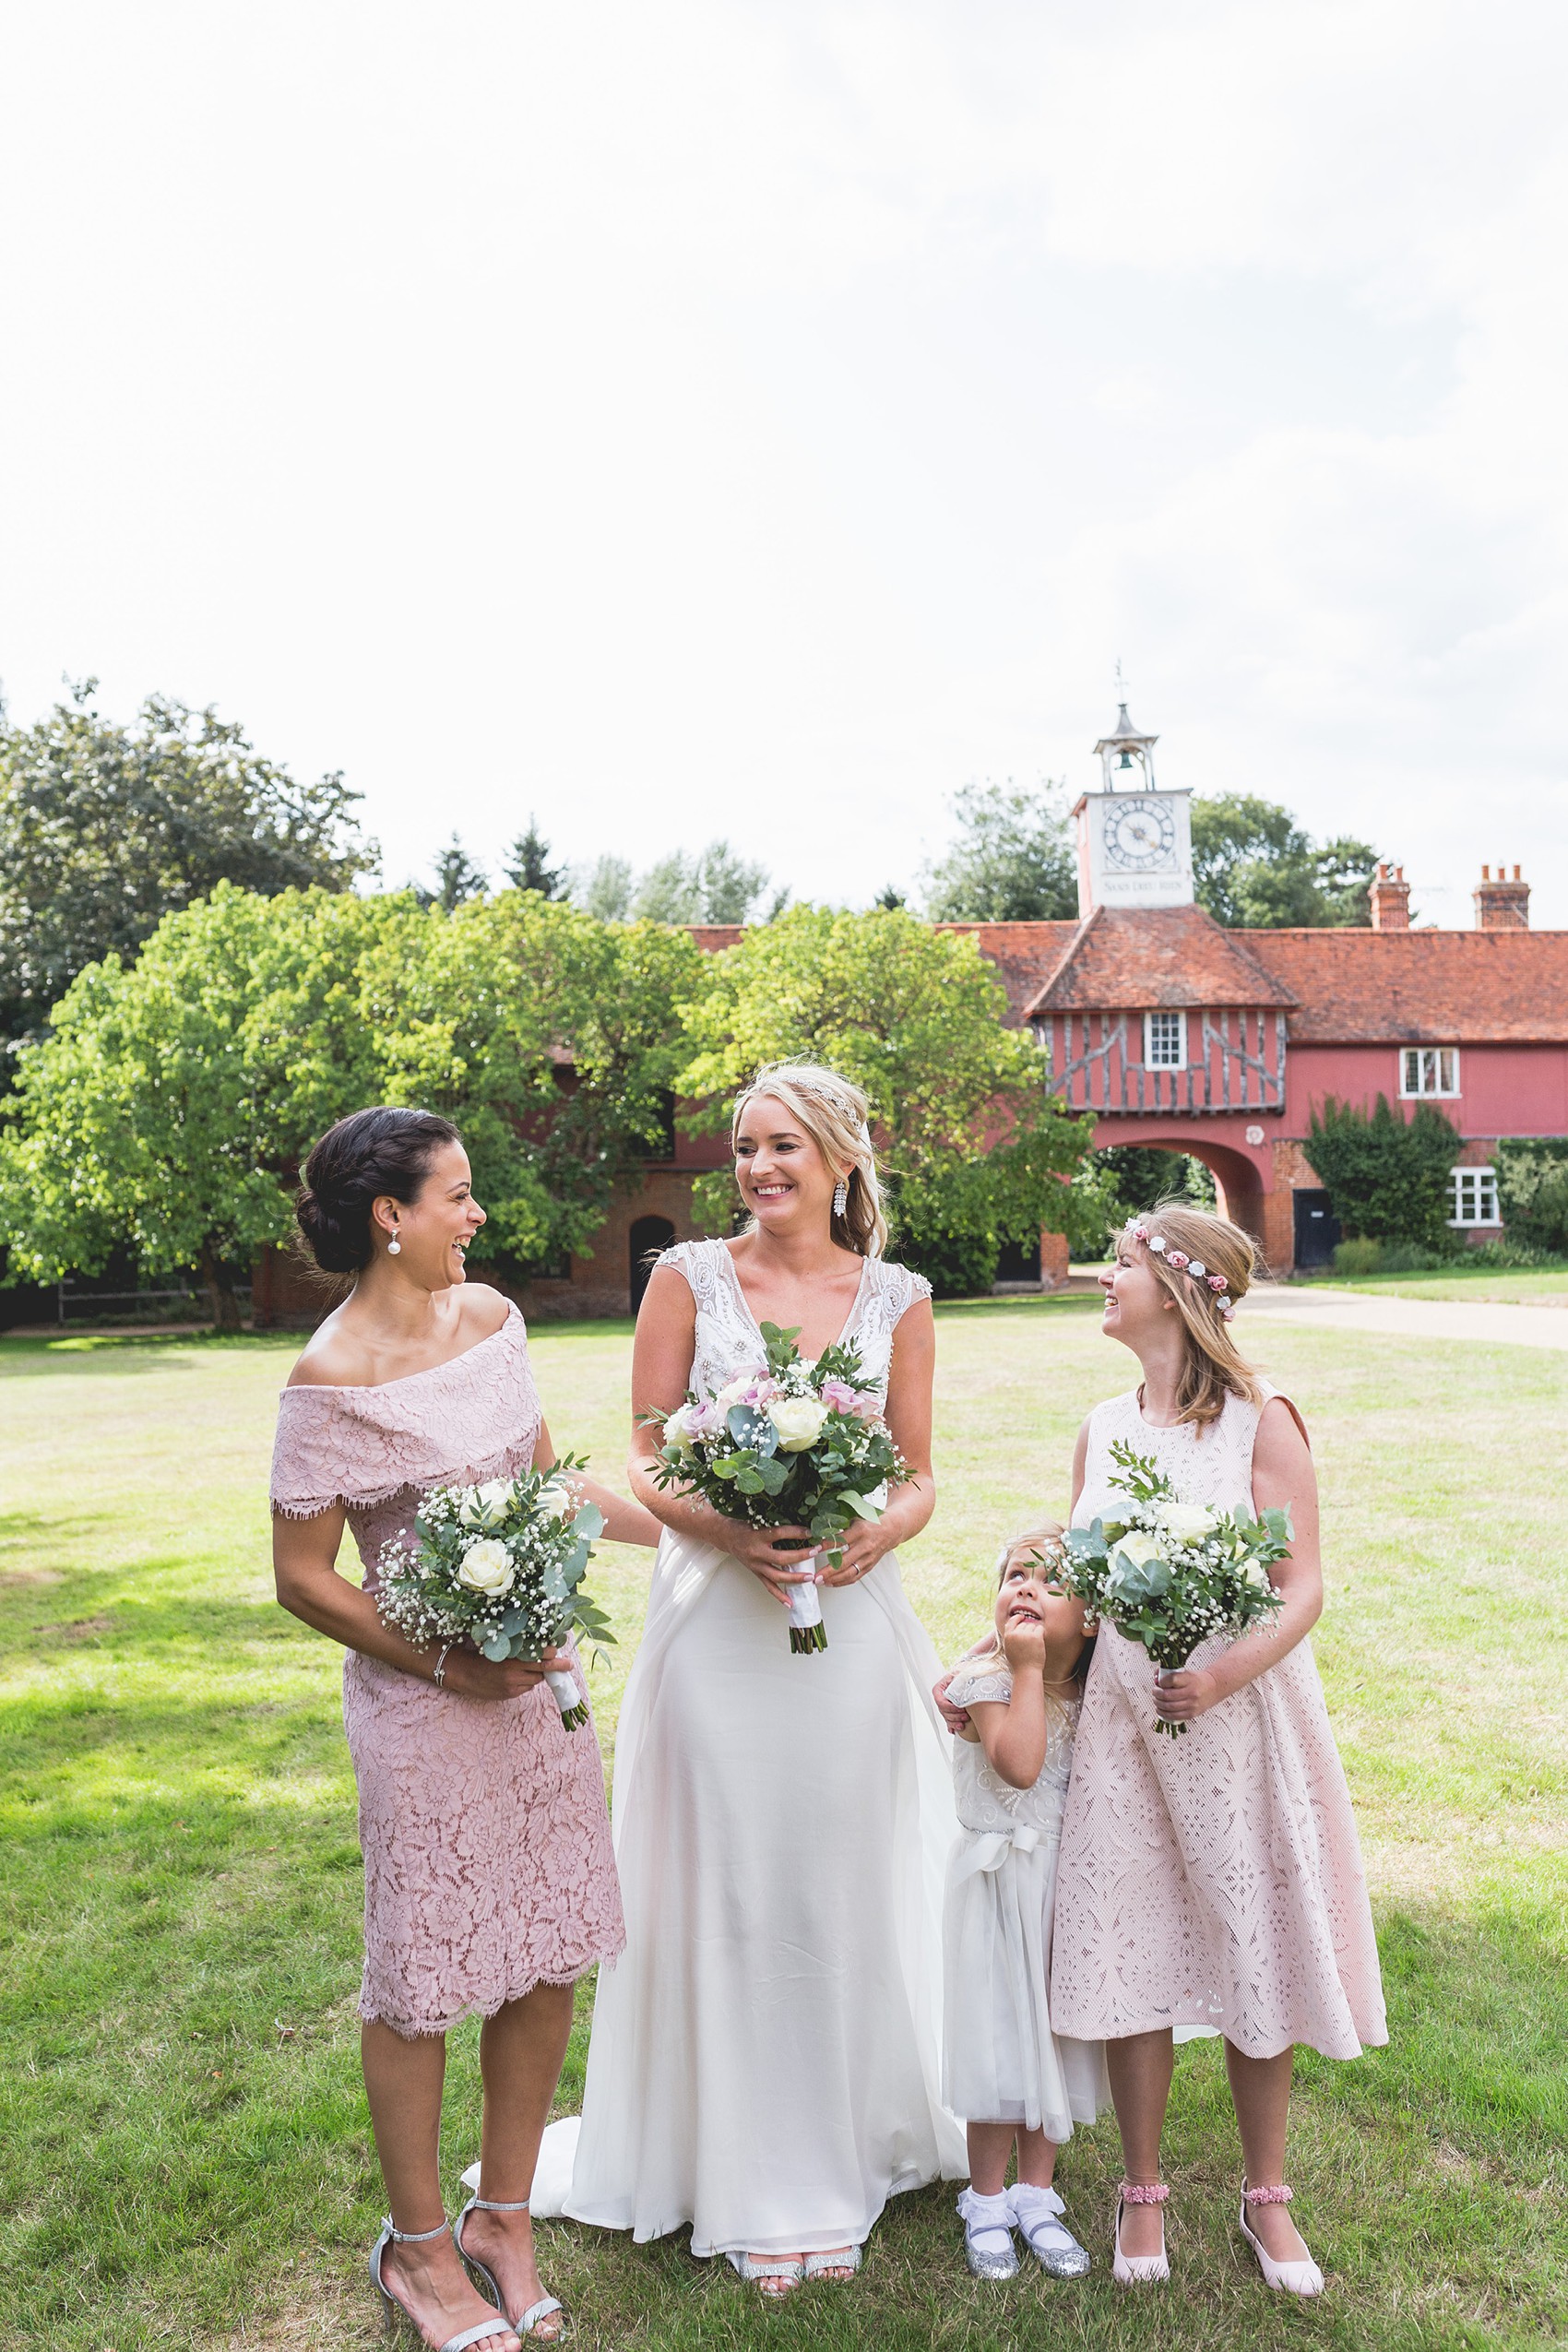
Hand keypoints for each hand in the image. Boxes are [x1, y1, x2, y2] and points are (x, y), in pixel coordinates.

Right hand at [441, 1644, 571, 1701]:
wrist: (465, 1672)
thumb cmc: (485, 1656)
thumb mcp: (502, 1648)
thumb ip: (521, 1650)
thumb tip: (544, 1651)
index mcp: (512, 1654)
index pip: (540, 1652)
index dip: (551, 1651)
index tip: (557, 1649)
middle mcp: (514, 1669)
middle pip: (544, 1668)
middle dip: (558, 1666)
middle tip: (568, 1664)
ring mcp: (512, 1683)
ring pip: (536, 1679)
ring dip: (537, 1674)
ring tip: (526, 1669)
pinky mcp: (510, 1694)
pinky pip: (526, 1688)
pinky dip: (526, 1683)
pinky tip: (516, 1678)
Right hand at [712, 1519, 819, 1606]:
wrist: (725, 1537)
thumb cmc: (743, 1527)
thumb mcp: (758, 1521)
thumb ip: (776, 1526)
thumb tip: (799, 1526)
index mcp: (757, 1536)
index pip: (780, 1533)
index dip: (796, 1532)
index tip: (810, 1532)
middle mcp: (756, 1552)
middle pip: (781, 1558)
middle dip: (800, 1556)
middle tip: (815, 1552)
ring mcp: (756, 1565)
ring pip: (777, 1575)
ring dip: (795, 1578)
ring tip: (809, 1578)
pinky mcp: (756, 1573)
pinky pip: (769, 1586)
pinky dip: (779, 1595)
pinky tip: (790, 1602)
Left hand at [816, 1518, 894, 1586]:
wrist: (891, 1529)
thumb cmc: (871, 1523)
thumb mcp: (855, 1520)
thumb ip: (839, 1526)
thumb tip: (819, 1532)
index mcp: (860, 1531)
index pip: (840, 1540)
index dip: (826, 1545)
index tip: (815, 1549)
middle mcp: (865, 1546)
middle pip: (844, 1562)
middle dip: (828, 1571)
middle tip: (816, 1576)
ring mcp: (868, 1558)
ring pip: (849, 1573)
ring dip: (833, 1579)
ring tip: (821, 1581)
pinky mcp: (869, 1566)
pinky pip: (855, 1577)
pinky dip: (842, 1582)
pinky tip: (832, 1583)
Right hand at [933, 1666, 970, 1736]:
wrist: (970, 1676)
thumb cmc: (964, 1675)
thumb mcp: (961, 1674)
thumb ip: (960, 1679)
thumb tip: (966, 1684)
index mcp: (940, 1689)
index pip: (939, 1700)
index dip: (949, 1706)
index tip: (961, 1707)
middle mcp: (941, 1698)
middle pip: (943, 1711)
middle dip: (954, 1716)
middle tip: (965, 1716)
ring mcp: (946, 1706)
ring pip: (946, 1718)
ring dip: (954, 1723)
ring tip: (963, 1724)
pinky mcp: (951, 1713)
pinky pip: (948, 1723)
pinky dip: (952, 1727)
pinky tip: (956, 1730)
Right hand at [1001, 1612, 1046, 1670]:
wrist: (1027, 1671)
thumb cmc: (1018, 1662)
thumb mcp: (1008, 1648)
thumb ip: (1009, 1636)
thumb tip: (1011, 1625)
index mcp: (1008, 1636)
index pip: (1012, 1621)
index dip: (1017, 1618)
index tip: (1022, 1617)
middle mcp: (1016, 1633)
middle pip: (1024, 1624)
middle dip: (1028, 1630)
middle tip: (1030, 1641)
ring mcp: (1026, 1634)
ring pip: (1033, 1626)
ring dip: (1035, 1632)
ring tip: (1034, 1644)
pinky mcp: (1036, 1637)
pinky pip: (1040, 1628)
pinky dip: (1041, 1633)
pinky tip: (1040, 1641)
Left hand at [1153, 1663, 1220, 1722]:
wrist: (1213, 1688)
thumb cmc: (1197, 1680)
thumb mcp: (1185, 1672)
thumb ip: (1170, 1673)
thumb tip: (1156, 1676)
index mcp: (1189, 1679)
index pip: (1171, 1680)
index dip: (1161, 1681)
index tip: (1158, 1682)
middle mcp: (1191, 1692)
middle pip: (1167, 1695)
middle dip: (1157, 1694)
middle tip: (1154, 1692)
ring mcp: (1192, 1704)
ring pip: (1169, 1706)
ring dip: (1158, 1704)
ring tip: (1156, 1700)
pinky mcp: (1192, 1713)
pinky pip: (1174, 1716)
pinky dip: (1164, 1714)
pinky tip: (1160, 1710)